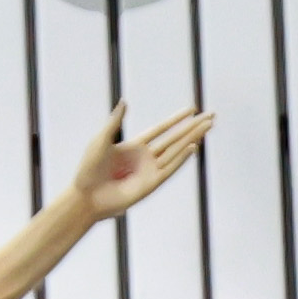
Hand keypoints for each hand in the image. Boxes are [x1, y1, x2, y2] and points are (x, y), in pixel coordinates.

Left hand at [58, 107, 215, 223]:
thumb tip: (124, 102)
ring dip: (192, 138)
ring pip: (176, 151)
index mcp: (135, 146)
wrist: (86, 196)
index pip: (161, 129)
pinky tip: (193, 147)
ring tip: (208, 127)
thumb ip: (114, 122)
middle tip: (210, 116)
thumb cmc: (89, 170)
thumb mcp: (101, 140)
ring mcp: (150, 171)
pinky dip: (181, 158)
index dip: (176, 119)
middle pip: (174, 138)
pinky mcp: (151, 184)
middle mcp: (146, 158)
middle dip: (192, 127)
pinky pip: (170, 169)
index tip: (192, 109)